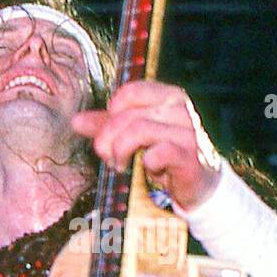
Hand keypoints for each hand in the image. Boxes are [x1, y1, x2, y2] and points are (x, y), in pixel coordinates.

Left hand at [70, 81, 221, 212]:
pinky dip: (146, 163)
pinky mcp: (190, 156)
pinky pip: (157, 153)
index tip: (108, 133)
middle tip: (107, 157)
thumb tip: (76, 121)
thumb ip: (108, 126)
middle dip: (108, 139)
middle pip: (129, 115)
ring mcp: (188, 131)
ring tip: (120, 165)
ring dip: (121, 151)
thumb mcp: (136, 136)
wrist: (200, 185)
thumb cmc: (166, 155)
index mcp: (169, 96)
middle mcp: (181, 109)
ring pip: (139, 131)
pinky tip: (148, 170)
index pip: (131, 92)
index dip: (112, 113)